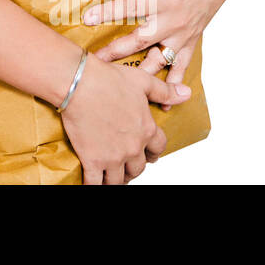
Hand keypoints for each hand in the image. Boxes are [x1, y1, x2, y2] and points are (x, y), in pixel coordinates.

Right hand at [60, 49, 192, 183]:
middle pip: (138, 168)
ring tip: (110, 178)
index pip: (158, 148)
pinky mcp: (93, 160)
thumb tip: (186, 93)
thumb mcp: (142, 81)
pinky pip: (95, 182)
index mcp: (146, 128)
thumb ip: (164, 91)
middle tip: (127, 167)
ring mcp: (113, 156)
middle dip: (134, 168)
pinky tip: (91, 183)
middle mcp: (133, 147)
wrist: (78, 83)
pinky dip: (94, 185)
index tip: (149, 154)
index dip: (154, 152)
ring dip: (116, 180)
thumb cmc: (107, 79)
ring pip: (119, 179)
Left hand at [82, 0, 238, 108]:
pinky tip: (161, 105)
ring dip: (137, 75)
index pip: (133, 5)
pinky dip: (173, 86)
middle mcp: (173, 20)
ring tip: (116, 89)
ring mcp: (182, 35)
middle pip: (139, 40)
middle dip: (115, 52)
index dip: (109, 12)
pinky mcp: (190, 42)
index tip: (87, 18)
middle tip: (90, 63)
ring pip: (157, 60)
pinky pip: (181, 67)